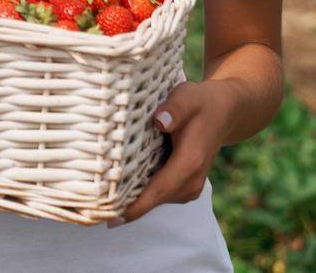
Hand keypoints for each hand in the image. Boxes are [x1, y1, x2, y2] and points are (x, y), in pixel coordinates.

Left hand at [106, 80, 238, 226]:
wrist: (224, 111)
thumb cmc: (201, 102)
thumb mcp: (188, 97)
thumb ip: (174, 109)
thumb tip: (159, 121)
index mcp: (190, 163)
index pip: (158, 191)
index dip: (134, 207)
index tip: (109, 219)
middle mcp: (190, 182)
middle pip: (152, 200)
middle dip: (124, 205)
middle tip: (91, 208)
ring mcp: (188, 187)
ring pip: (153, 199)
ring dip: (130, 199)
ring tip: (98, 198)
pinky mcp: (183, 186)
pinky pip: (157, 194)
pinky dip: (139, 192)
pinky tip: (117, 186)